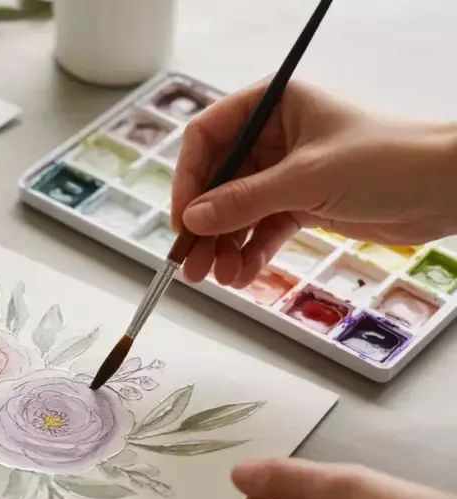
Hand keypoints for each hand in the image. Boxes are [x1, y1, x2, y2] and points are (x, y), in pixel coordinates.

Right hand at [171, 78, 456, 285]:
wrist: (448, 189)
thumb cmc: (388, 160)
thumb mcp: (306, 179)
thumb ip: (244, 200)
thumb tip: (192, 220)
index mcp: (272, 106)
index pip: (208, 137)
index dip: (188, 178)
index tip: (182, 219)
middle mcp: (274, 136)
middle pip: (219, 181)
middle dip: (205, 225)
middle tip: (191, 263)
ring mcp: (287, 173)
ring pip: (237, 210)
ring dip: (224, 245)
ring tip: (218, 278)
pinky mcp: (302, 203)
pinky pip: (262, 229)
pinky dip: (250, 253)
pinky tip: (242, 275)